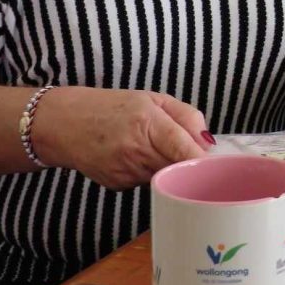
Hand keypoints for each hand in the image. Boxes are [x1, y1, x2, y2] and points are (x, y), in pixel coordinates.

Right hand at [32, 88, 213, 189]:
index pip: (184, 149)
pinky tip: (138, 159)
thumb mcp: (152, 99)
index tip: (219, 165)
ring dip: (170, 169)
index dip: (203, 160)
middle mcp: (136, 149)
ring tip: (157, 150)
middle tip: (198, 159)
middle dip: (190, 164)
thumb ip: (186, 116)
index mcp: (148, 122)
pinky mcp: (118, 185)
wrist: (65, 124)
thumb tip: (208, 141)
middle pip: (178, 167)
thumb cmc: (112, 107)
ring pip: (165, 177)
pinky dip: (150, 174)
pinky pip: (146, 182)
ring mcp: (125, 171)